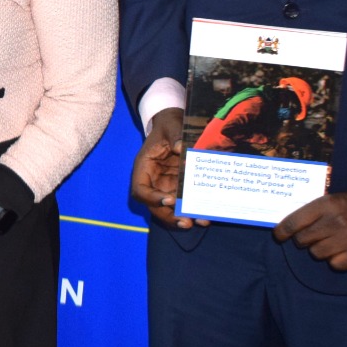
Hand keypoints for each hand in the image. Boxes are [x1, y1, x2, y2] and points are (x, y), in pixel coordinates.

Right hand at [130, 109, 206, 228]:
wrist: (175, 124)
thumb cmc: (169, 125)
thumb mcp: (171, 126)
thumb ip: (175, 136)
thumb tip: (182, 148)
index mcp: (144, 167)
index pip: (140, 190)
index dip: (152, 198)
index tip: (168, 200)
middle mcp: (152, 180)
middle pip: (154, 205)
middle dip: (170, 215)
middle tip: (186, 221)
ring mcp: (165, 185)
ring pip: (169, 208)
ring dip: (182, 217)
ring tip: (199, 221)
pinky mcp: (178, 187)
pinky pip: (183, 202)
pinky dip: (192, 210)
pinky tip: (205, 215)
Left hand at [273, 182, 346, 269]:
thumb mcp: (338, 198)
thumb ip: (318, 211)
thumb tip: (294, 226)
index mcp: (328, 204)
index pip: (295, 221)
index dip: (283, 231)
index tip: (279, 236)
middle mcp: (336, 221)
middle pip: (303, 240)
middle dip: (304, 240)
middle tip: (312, 237)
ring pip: (317, 253)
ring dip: (320, 249)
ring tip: (331, 242)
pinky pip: (335, 264)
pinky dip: (336, 260)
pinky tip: (343, 251)